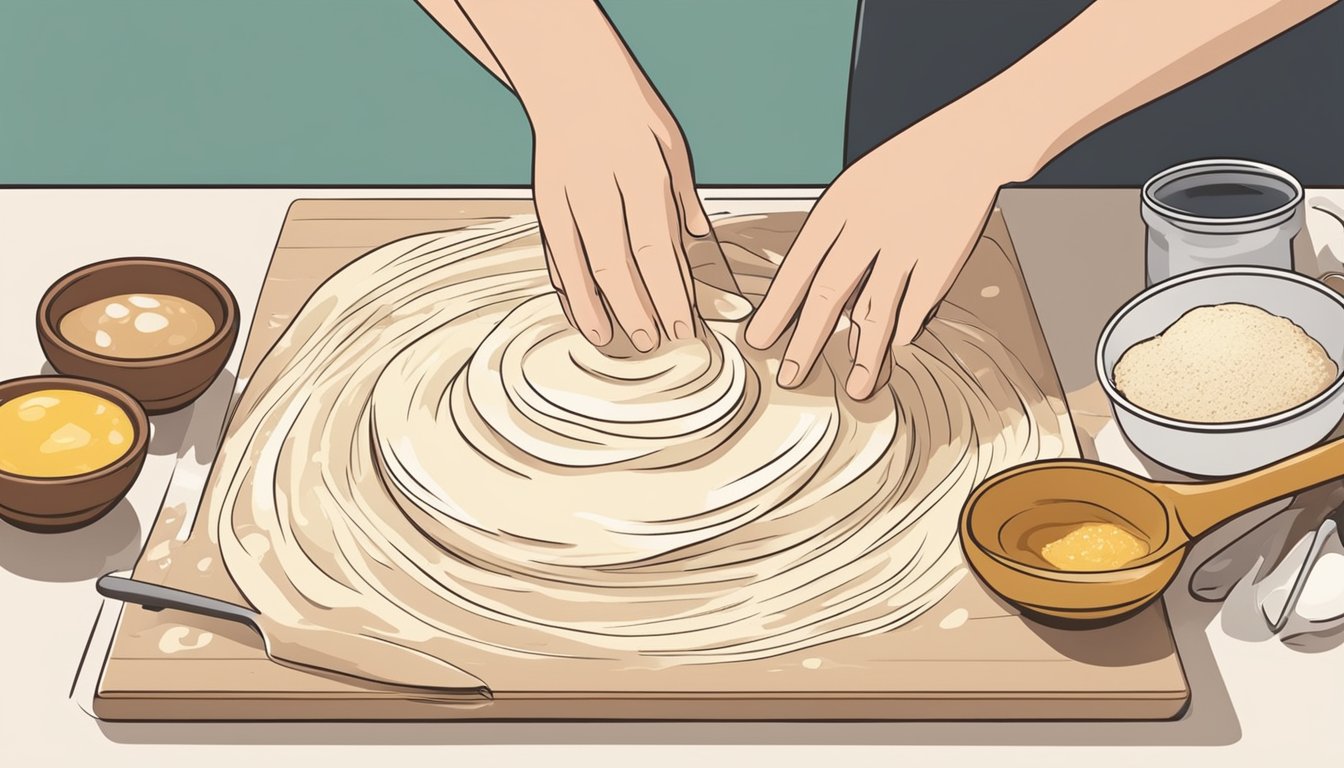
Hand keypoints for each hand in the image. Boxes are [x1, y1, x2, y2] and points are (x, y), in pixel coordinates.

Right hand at [531, 80, 711, 352]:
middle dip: (635, 308)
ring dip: (594, 307)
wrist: (570, 75)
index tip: (682, 324)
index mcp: (640, 170)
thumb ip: (682, 201)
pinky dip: (566, 286)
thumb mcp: (671, 146)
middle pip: (615, 262)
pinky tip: (581, 311)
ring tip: (611, 338)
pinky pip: (554, 252)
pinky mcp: (542, 200)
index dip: (668, 292)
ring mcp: (564, 193)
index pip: (656, 246)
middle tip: (651, 340)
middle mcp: (597, 184)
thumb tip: (697, 247)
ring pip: (577, 263)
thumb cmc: (629, 112)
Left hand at [744, 100, 1037, 399]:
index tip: (759, 338)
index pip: (797, 267)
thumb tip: (817, 292)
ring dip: (862, 356)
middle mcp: (868, 226)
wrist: (971, 141)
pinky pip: (916, 307)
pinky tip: (896, 347)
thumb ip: (837, 238)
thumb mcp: (857, 188)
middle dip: (805, 341)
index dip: (776, 308)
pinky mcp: (943, 260)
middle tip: (790, 375)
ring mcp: (907, 245)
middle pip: (828, 294)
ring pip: (876, 312)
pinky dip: (904, 330)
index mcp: (840, 205)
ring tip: (854, 387)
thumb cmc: (910, 165)